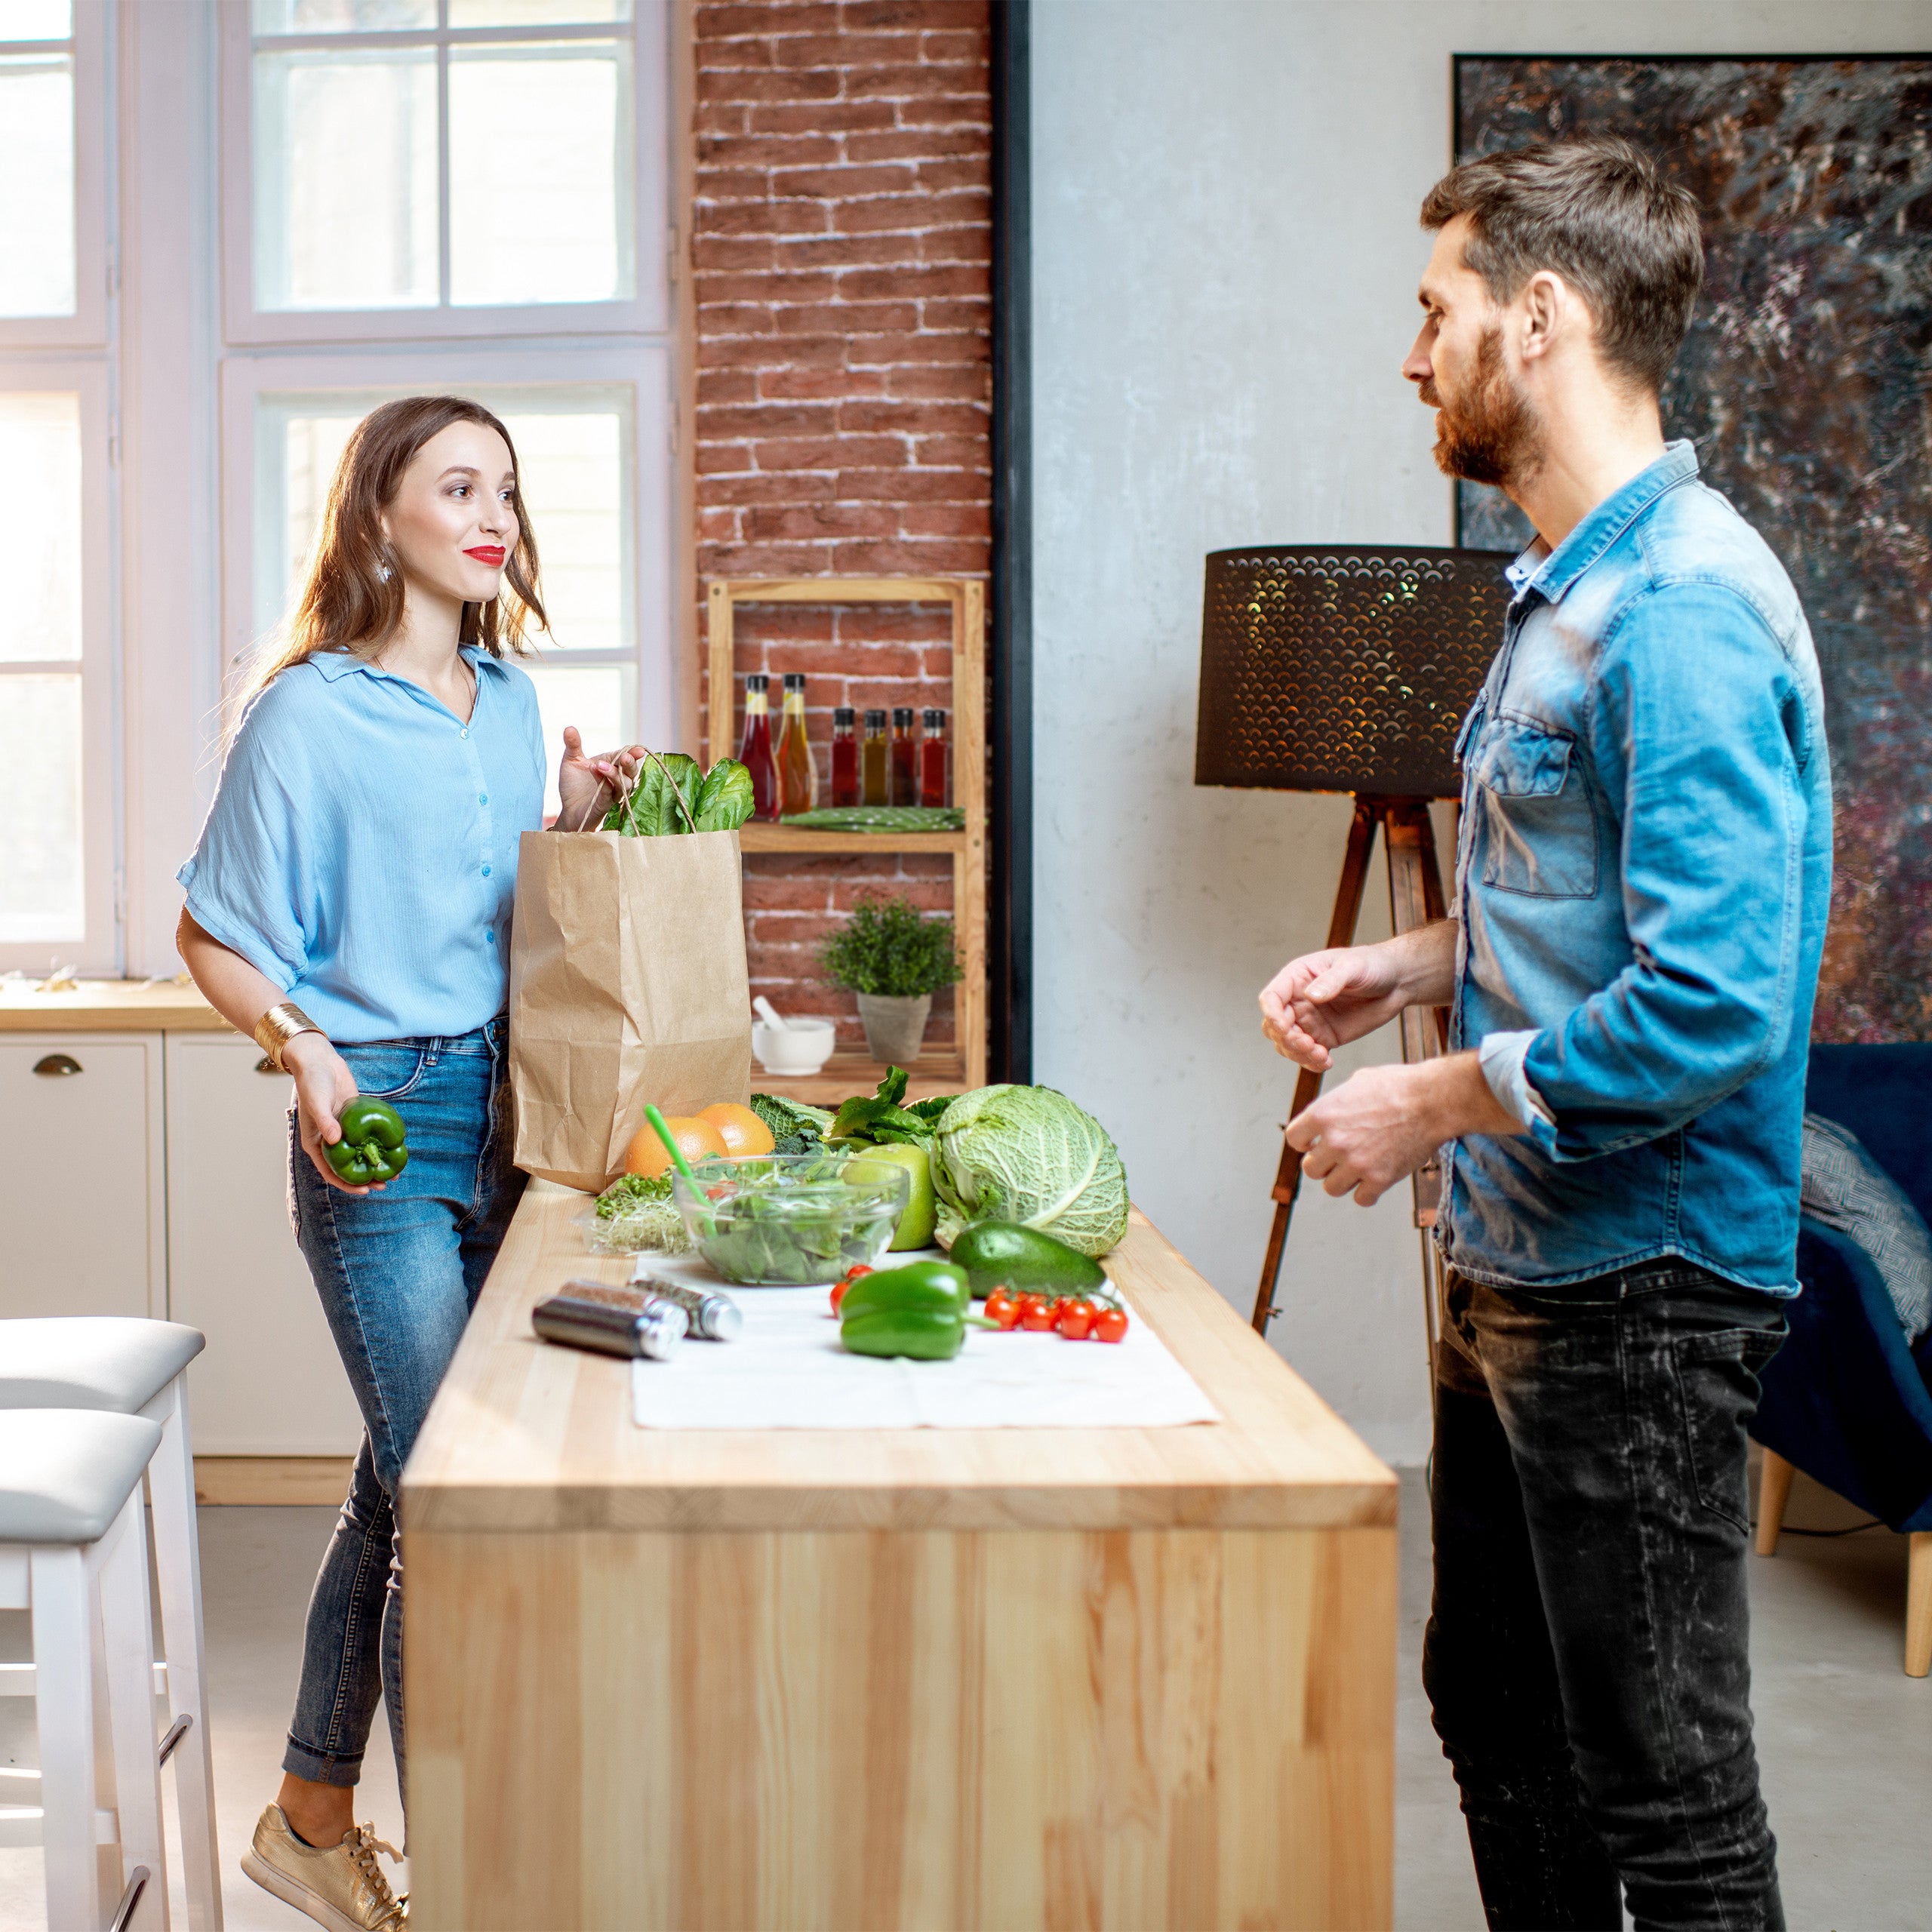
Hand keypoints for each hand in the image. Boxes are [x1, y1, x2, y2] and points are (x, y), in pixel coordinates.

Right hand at [284, 1033, 379, 1195]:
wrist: (319, 1062)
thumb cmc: (313, 1083)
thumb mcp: (318, 1103)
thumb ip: (326, 1122)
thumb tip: (336, 1140)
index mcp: (316, 1143)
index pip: (331, 1172)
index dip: (348, 1184)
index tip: (366, 1191)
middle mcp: (330, 1140)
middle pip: (349, 1166)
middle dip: (366, 1178)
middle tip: (386, 1184)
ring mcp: (343, 1130)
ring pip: (361, 1153)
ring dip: (375, 1162)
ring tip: (395, 1172)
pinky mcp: (354, 1119)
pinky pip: (368, 1136)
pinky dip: (378, 1144)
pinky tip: (393, 1148)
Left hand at [556, 726, 646, 830]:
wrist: (568, 808)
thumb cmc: (573, 785)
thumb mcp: (571, 761)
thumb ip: (573, 745)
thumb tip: (569, 727)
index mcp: (611, 764)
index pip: (626, 755)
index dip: (633, 752)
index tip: (638, 749)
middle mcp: (616, 778)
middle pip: (632, 770)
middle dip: (631, 762)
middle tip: (625, 757)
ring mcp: (614, 792)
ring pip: (625, 783)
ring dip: (615, 773)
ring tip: (600, 765)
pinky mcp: (606, 803)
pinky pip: (612, 793)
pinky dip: (605, 783)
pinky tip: (596, 772)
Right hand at [1259, 943, 1409, 1070]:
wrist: (1397, 982)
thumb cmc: (1372, 964)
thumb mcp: (1352, 966)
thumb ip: (1331, 981)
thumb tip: (1310, 996)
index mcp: (1297, 978)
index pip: (1271, 998)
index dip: (1272, 1014)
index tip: (1285, 1027)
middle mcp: (1298, 1001)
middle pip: (1274, 1026)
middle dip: (1286, 1039)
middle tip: (1308, 1045)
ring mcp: (1310, 1021)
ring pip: (1287, 1045)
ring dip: (1298, 1054)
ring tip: (1321, 1055)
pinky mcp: (1324, 1037)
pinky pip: (1308, 1056)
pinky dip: (1311, 1063)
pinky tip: (1326, 1062)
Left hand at [1285, 1053, 1520, 1205]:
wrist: (1433, 1101)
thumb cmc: (1399, 1086)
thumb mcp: (1358, 1082)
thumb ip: (1337, 1102)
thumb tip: (1331, 1110)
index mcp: (1323, 1114)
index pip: (1293, 1139)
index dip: (1304, 1142)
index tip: (1314, 1143)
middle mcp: (1334, 1141)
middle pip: (1310, 1169)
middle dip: (1324, 1164)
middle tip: (1339, 1157)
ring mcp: (1356, 1163)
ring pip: (1331, 1188)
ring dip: (1342, 1180)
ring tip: (1357, 1169)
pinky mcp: (1379, 1179)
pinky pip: (1361, 1199)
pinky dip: (1367, 1193)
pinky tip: (1374, 1180)